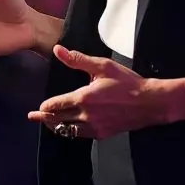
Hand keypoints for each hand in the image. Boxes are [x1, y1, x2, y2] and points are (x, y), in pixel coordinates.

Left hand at [28, 47, 172, 138]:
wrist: (150, 102)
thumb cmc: (127, 82)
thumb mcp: (102, 66)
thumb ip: (77, 60)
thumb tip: (57, 50)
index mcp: (83, 98)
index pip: (57, 105)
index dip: (45, 107)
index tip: (37, 108)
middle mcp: (86, 116)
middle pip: (59, 120)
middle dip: (45, 118)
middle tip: (33, 118)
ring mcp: (95, 127)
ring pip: (69, 130)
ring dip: (57, 126)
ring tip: (49, 123)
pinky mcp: (103, 134)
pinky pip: (81, 135)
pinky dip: (72, 131)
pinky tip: (70, 127)